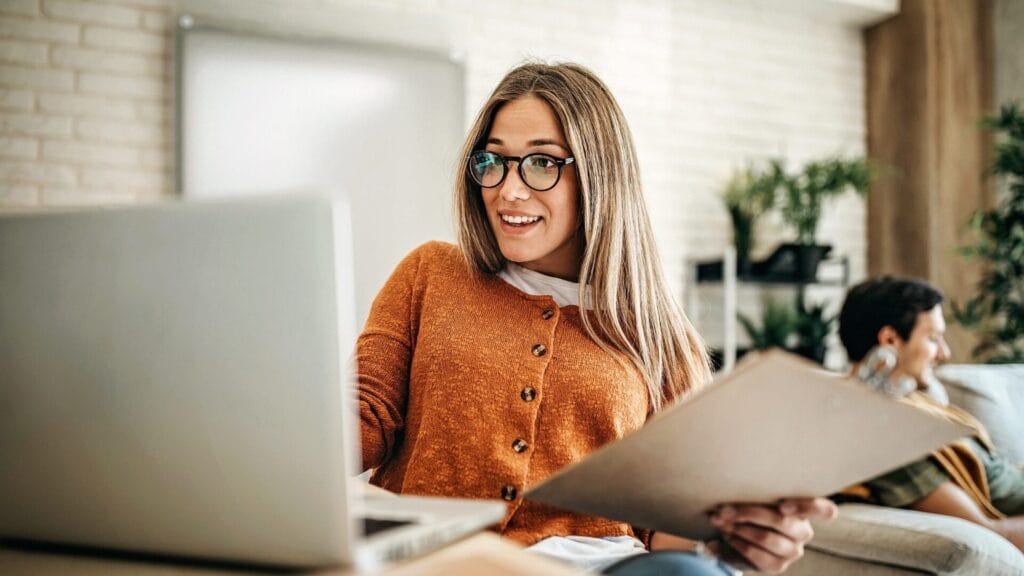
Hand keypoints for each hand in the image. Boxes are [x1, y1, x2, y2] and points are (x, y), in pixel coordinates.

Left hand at [707, 498, 837, 573]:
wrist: (739, 539)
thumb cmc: (751, 508)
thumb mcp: (755, 496)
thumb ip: (753, 490)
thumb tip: (732, 485)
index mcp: (804, 509)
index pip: (824, 510)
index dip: (807, 507)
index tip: (782, 505)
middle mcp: (803, 531)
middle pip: (781, 521)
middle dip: (748, 512)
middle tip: (724, 508)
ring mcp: (793, 551)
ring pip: (766, 538)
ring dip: (738, 528)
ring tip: (720, 521)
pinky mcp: (778, 565)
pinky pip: (756, 554)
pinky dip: (737, 542)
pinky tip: (726, 535)